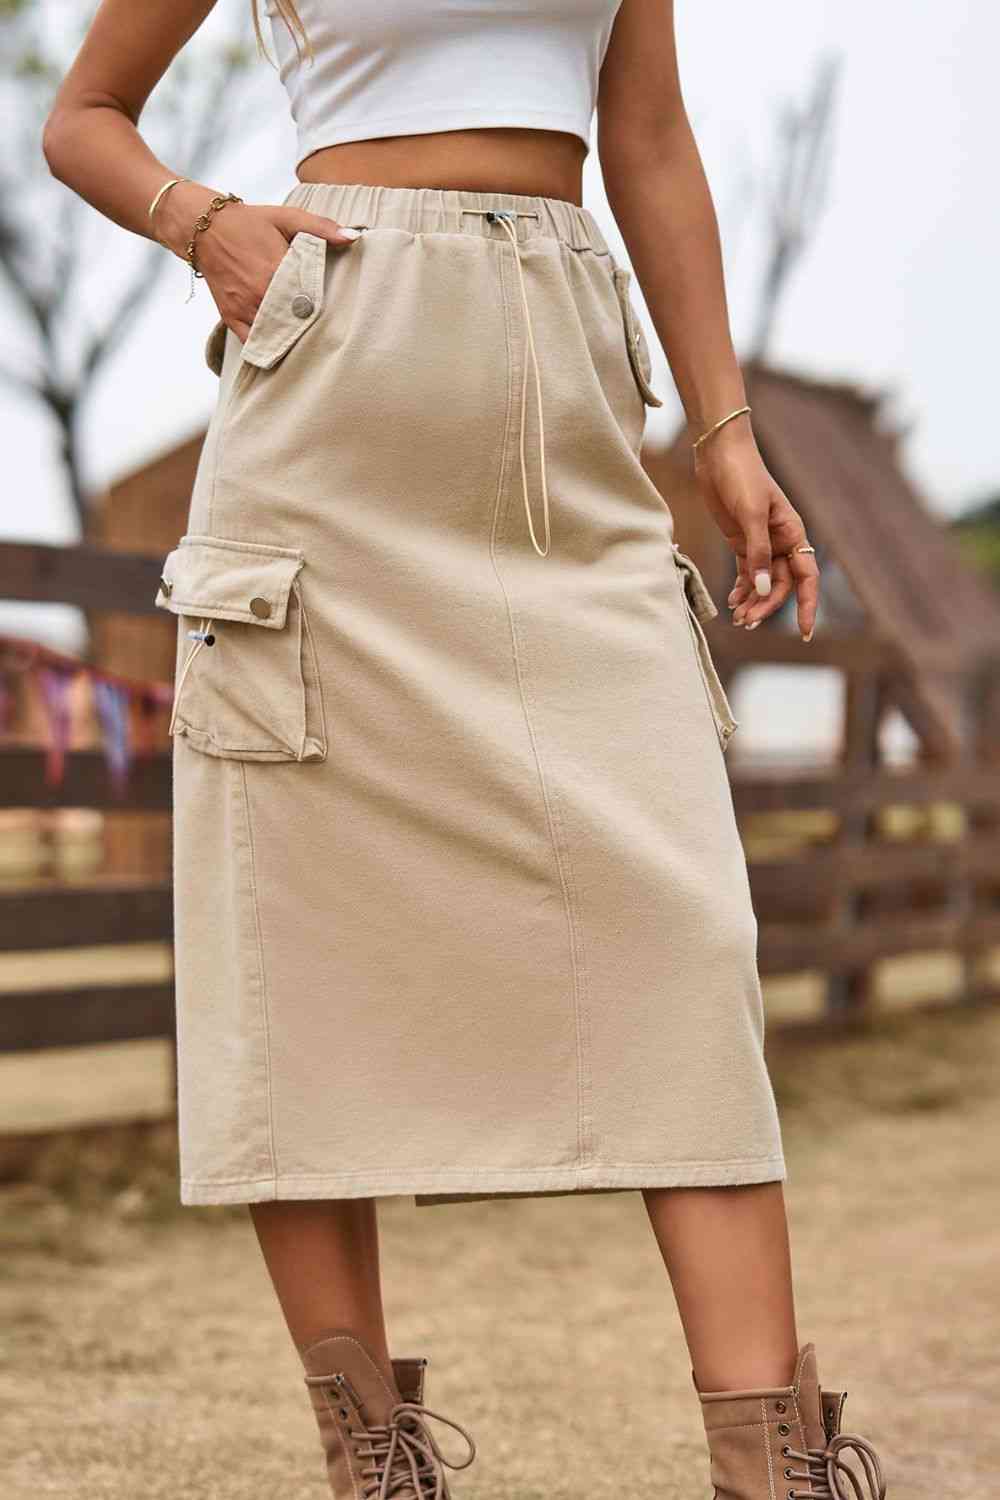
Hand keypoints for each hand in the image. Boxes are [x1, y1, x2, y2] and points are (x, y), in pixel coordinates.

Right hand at [152, 182, 358, 341]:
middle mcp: (261, 293)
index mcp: (277, 270)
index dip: (326, 310)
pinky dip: (267, 345)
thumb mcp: (286, 217)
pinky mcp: (231, 317)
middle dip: (312, 328)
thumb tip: (352, 237)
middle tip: (330, 335)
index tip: (338, 315)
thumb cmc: (249, 222)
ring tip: (311, 345)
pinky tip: (283, 347)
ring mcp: (245, 308)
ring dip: (292, 339)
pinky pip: (252, 341)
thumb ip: (320, 228)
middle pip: (296, 322)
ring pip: (276, 335)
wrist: (205, 228)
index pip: (311, 301)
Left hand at [691, 416, 818, 641]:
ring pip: (762, 583)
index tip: (806, 632)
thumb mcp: (751, 514)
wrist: (720, 453)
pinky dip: (741, 589)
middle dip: (766, 606)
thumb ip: (757, 552)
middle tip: (746, 623)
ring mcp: (760, 543)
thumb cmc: (742, 476)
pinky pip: (747, 573)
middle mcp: (780, 541)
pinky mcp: (740, 541)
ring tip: (738, 619)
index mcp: (793, 533)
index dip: (807, 605)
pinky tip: (731, 603)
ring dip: (753, 602)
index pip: (806, 578)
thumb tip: (762, 590)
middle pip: (780, 585)